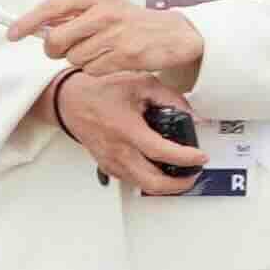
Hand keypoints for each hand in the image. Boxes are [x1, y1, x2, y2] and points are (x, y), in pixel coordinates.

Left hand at [24, 0, 205, 92]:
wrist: (173, 34)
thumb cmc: (133, 22)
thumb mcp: (104, 7)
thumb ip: (73, 15)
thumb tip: (38, 27)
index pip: (52, 6)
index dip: (28, 21)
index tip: (13, 32)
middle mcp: (104, 12)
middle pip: (57, 40)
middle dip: (55, 50)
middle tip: (66, 49)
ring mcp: (115, 34)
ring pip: (73, 58)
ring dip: (82, 59)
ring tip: (102, 50)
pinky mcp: (124, 55)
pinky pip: (92, 70)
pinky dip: (98, 69)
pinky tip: (112, 59)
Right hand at [50, 63, 207, 196]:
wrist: (69, 100)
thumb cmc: (99, 91)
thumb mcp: (139, 84)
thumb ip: (169, 98)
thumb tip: (190, 114)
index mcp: (126, 129)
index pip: (161, 152)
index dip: (186, 158)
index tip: (201, 157)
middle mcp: (118, 150)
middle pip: (152, 181)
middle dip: (179, 184)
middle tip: (194, 174)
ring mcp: (111, 161)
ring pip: (143, 185)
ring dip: (165, 185)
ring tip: (181, 174)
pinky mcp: (107, 166)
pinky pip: (132, 180)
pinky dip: (150, 180)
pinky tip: (161, 171)